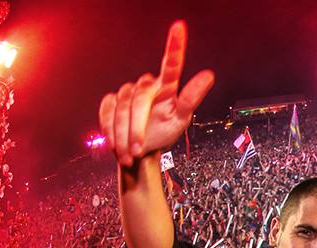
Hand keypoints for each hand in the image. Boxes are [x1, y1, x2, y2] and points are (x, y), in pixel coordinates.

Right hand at [98, 21, 213, 167]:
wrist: (141, 150)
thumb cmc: (165, 132)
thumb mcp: (182, 118)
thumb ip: (192, 97)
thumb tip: (209, 74)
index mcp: (167, 86)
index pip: (172, 64)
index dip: (175, 45)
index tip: (179, 26)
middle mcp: (147, 84)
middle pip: (139, 99)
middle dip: (137, 127)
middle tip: (138, 148)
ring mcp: (127, 91)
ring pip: (121, 108)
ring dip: (123, 133)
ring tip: (131, 152)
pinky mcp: (110, 100)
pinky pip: (107, 111)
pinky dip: (110, 129)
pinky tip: (116, 142)